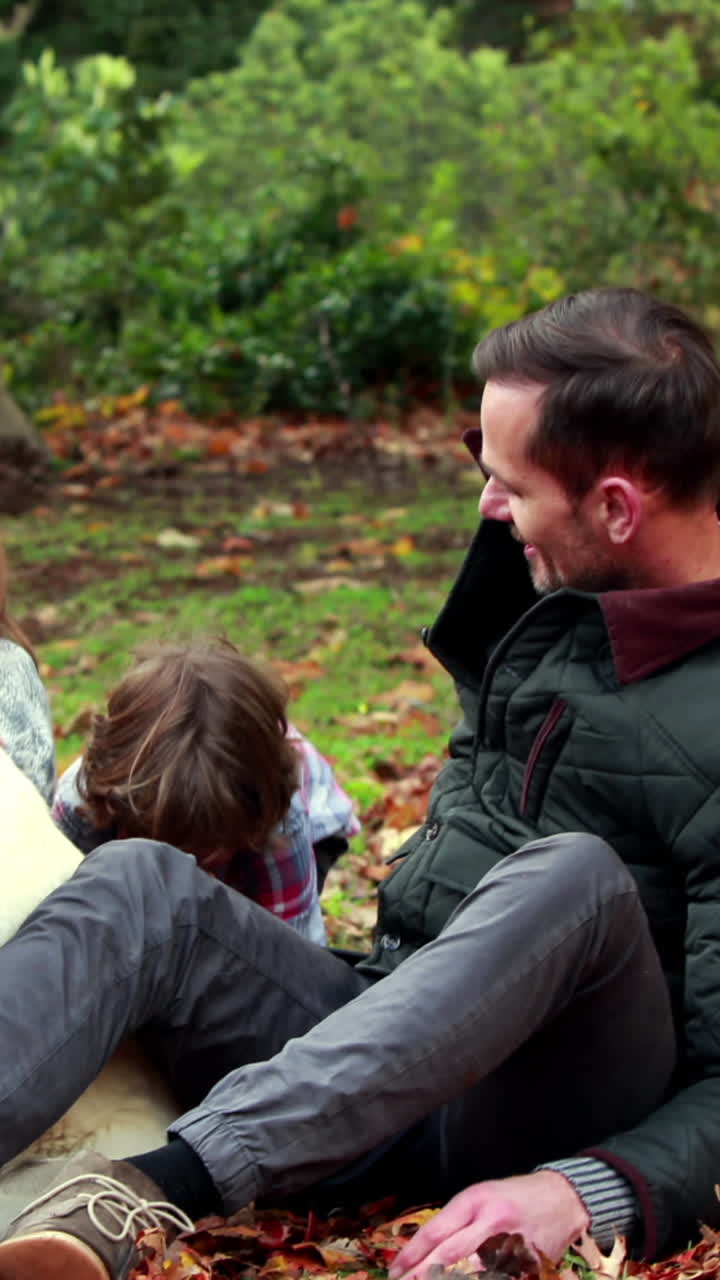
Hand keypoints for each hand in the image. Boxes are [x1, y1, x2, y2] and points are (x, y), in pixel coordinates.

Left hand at [388, 1171, 589, 1278]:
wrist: (561, 1199)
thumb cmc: (513, 1197)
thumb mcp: (481, 1197)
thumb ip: (455, 1221)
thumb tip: (423, 1251)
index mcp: (477, 1200)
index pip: (437, 1230)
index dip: (412, 1253)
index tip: (395, 1271)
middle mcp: (492, 1222)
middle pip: (450, 1254)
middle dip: (422, 1275)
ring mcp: (511, 1246)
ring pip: (471, 1273)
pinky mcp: (528, 1267)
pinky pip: (498, 1279)